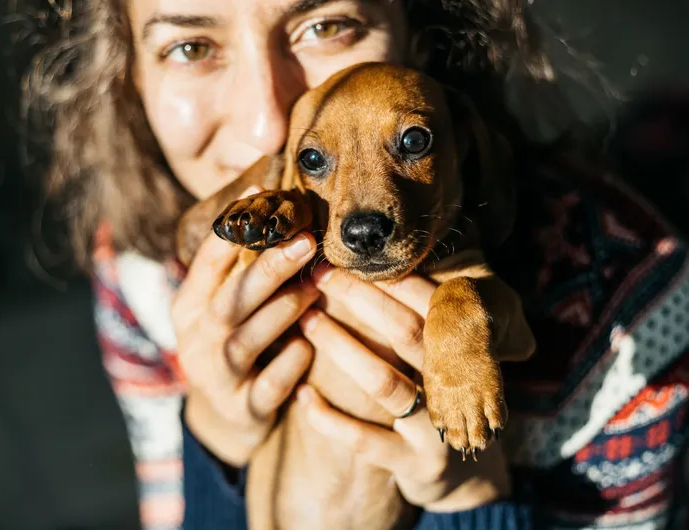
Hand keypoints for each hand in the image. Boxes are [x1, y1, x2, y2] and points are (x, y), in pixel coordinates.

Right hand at [171, 187, 318, 467]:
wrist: (227, 417)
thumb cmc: (235, 342)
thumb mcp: (225, 307)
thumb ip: (242, 271)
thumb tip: (278, 205)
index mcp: (189, 305)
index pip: (207, 261)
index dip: (234, 226)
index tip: (263, 191)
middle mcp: (196, 338)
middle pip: (231, 299)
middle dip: (268, 268)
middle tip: (305, 240)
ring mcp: (218, 375)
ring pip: (247, 339)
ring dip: (284, 310)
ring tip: (316, 287)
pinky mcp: (243, 408)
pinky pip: (269, 386)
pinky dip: (290, 365)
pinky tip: (309, 346)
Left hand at [297, 266, 509, 511]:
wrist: (457, 473)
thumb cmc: (434, 396)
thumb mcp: (437, 356)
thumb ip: (418, 317)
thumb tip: (370, 259)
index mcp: (466, 350)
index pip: (432, 303)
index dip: (390, 278)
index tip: (345, 258)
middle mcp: (459, 385)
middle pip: (407, 332)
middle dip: (360, 299)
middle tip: (319, 277)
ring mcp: (439, 430)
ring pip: (384, 382)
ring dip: (340, 347)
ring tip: (306, 321)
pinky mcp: (416, 465)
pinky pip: (366, 440)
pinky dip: (330, 418)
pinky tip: (301, 395)